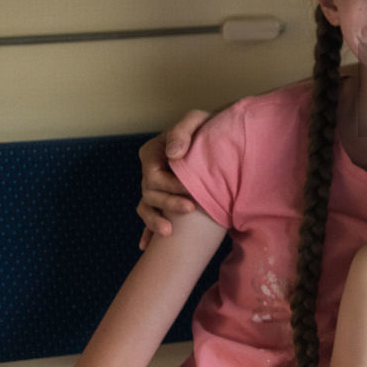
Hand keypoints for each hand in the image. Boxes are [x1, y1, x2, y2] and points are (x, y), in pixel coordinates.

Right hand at [136, 109, 209, 247]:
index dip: (171, 184)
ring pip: (147, 207)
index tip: (192, 189)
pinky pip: (150, 217)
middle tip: (191, 208)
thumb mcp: (197, 120)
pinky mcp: (162, 200)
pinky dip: (148, 231)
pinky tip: (147, 246)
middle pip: (150, 192)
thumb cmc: (208, 127)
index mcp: (154, 152)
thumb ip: (183, 131)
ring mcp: (154, 188)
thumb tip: (173, 155)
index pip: (154, 173)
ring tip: (169, 231)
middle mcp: (150, 172)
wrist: (219, 140)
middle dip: (169, 203)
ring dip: (155, 221)